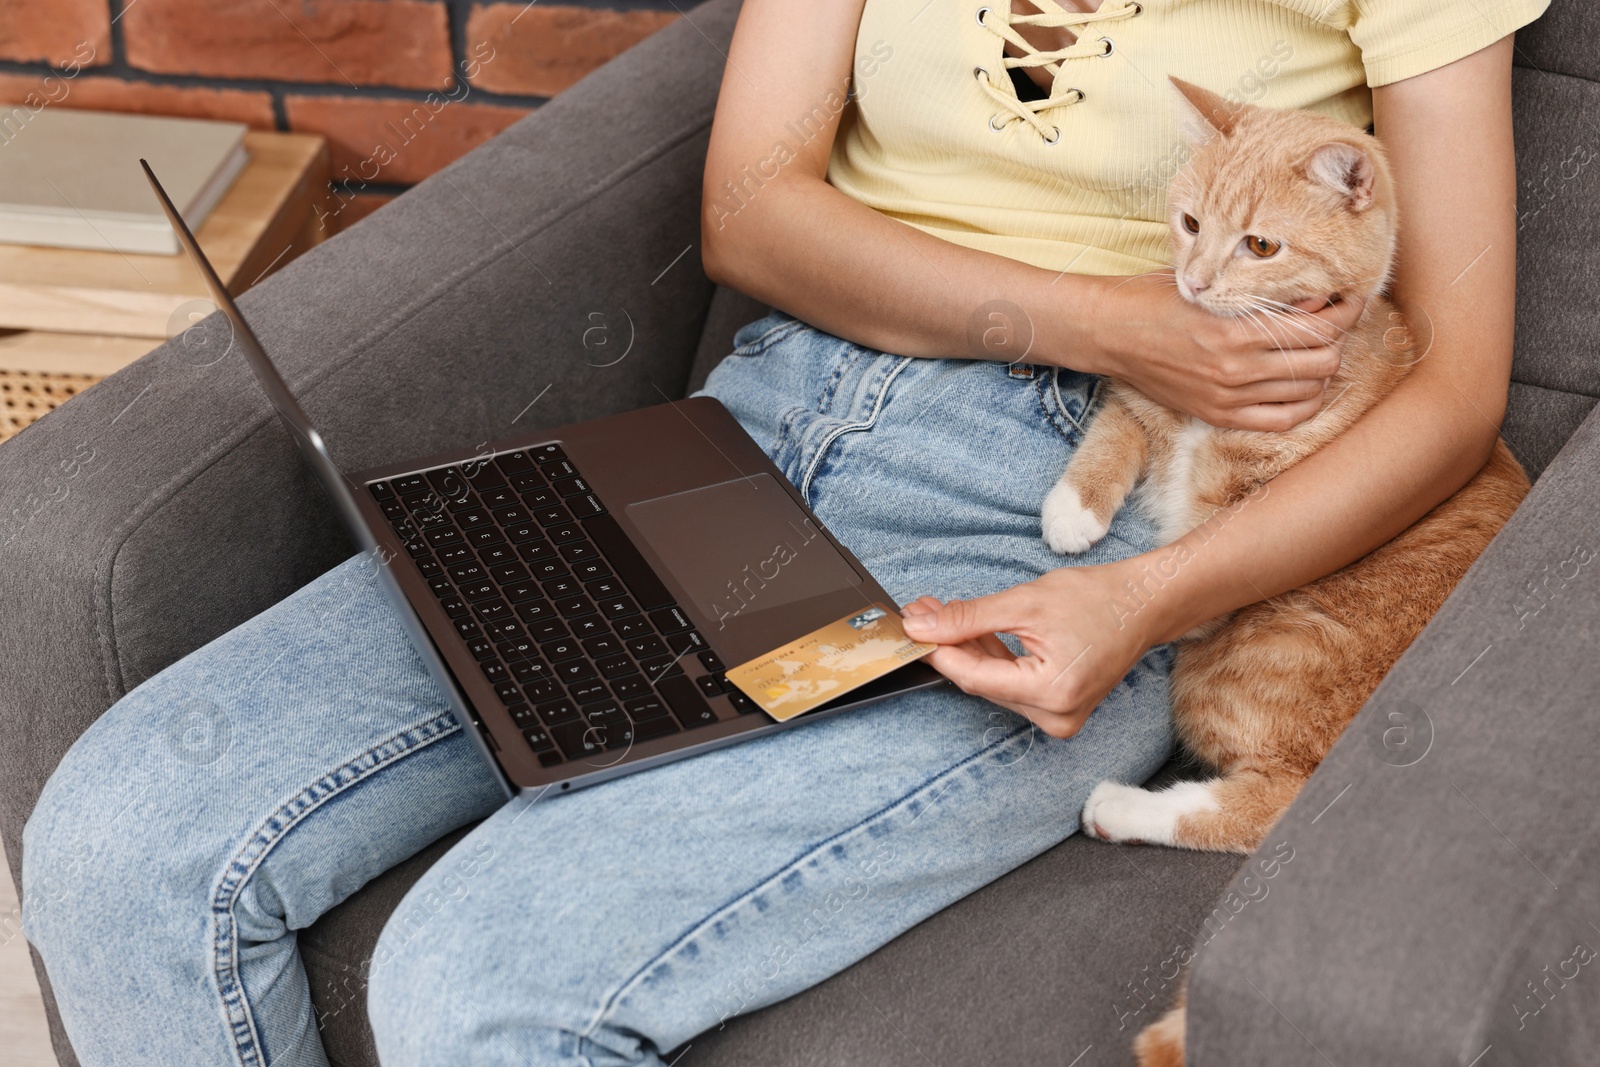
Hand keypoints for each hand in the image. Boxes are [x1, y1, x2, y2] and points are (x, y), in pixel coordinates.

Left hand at [900, 561, 1161, 738]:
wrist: (1144, 605)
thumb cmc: (1098, 599)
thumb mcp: (1025, 602)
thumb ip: (969, 618)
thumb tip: (921, 626)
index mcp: (1051, 692)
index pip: (974, 677)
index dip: (937, 652)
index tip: (908, 629)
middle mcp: (1056, 716)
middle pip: (981, 682)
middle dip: (948, 646)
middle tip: (919, 613)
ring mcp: (1059, 717)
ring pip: (992, 683)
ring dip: (965, 650)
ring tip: (937, 615)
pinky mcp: (1058, 708)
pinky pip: (1011, 684)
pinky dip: (990, 658)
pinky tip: (968, 632)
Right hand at [1075, 272, 1367, 431]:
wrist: (1111, 334)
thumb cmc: (1157, 299)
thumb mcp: (1211, 285)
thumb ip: (1264, 295)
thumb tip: (1318, 298)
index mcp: (1236, 331)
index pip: (1317, 328)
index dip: (1345, 312)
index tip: (1350, 300)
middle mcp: (1236, 369)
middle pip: (1322, 361)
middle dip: (1336, 340)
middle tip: (1333, 323)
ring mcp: (1228, 397)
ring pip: (1308, 391)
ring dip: (1322, 371)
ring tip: (1318, 352)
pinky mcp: (1218, 415)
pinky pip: (1282, 420)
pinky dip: (1304, 404)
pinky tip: (1304, 386)